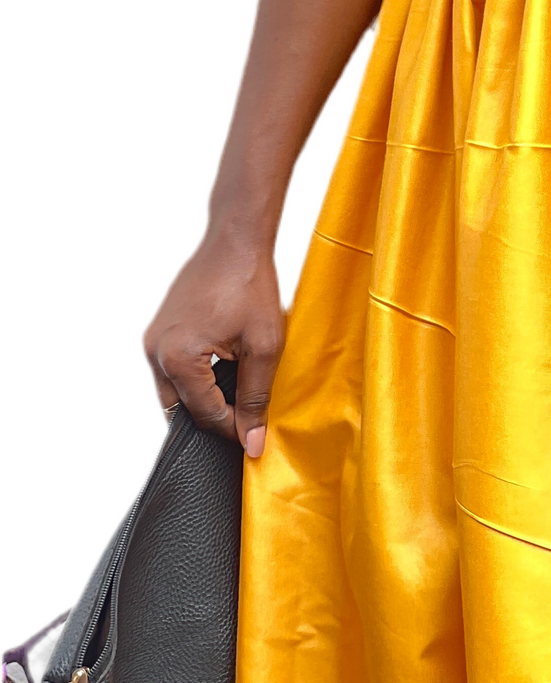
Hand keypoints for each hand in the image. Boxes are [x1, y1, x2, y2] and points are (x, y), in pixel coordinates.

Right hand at [143, 232, 284, 456]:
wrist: (236, 240)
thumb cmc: (251, 285)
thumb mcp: (264, 345)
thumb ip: (256, 397)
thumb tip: (252, 442)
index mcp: (178, 359)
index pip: (204, 416)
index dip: (233, 429)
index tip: (255, 433)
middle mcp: (156, 352)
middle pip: (182, 409)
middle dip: (214, 416)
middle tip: (246, 415)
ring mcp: (153, 340)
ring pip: (175, 391)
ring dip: (202, 397)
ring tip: (237, 390)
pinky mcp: (159, 329)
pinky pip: (172, 368)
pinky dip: (194, 378)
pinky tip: (222, 368)